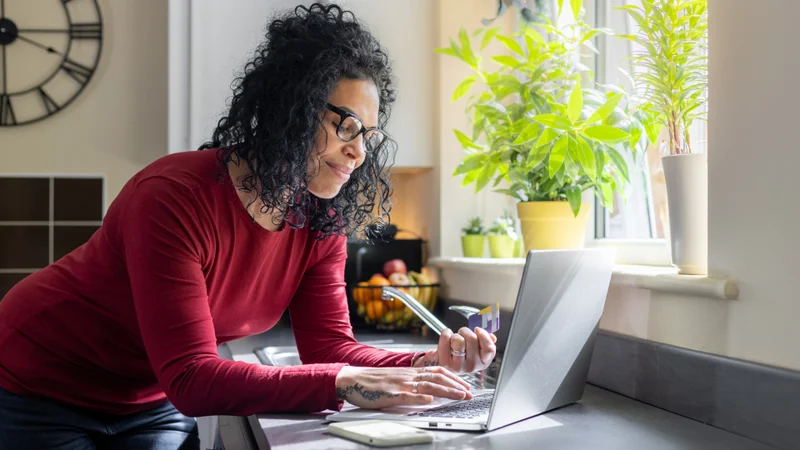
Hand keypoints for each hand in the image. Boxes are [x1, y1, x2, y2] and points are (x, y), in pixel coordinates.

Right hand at [334, 366, 472, 408]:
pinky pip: (406, 395)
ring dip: (445, 391)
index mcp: (410, 372)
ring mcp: (399, 384)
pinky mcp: (390, 394)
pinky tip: (429, 401)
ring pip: (427, 386)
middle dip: (456, 386)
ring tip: (458, 396)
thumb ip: (412, 381)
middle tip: (469, 393)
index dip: (454, 378)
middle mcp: (408, 375)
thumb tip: (429, 390)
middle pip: (437, 378)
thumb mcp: (397, 377)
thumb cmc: (374, 381)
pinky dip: (419, 398)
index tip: (466, 385)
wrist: (353, 379)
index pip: (438, 371)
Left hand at [414, 327, 496, 373]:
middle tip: (462, 333)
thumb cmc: (460, 353)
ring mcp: (458, 366)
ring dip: (456, 334)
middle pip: (472, 339)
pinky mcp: (445, 362)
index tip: (477, 330)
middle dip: (466, 331)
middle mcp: (472, 366)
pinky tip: (447, 337)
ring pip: (459, 340)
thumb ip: (486, 342)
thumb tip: (492, 336)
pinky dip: (446, 333)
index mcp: (483, 362)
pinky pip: (446, 338)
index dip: (483, 335)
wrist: (442, 362)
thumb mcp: (476, 349)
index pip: (489, 349)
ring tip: (454, 338)